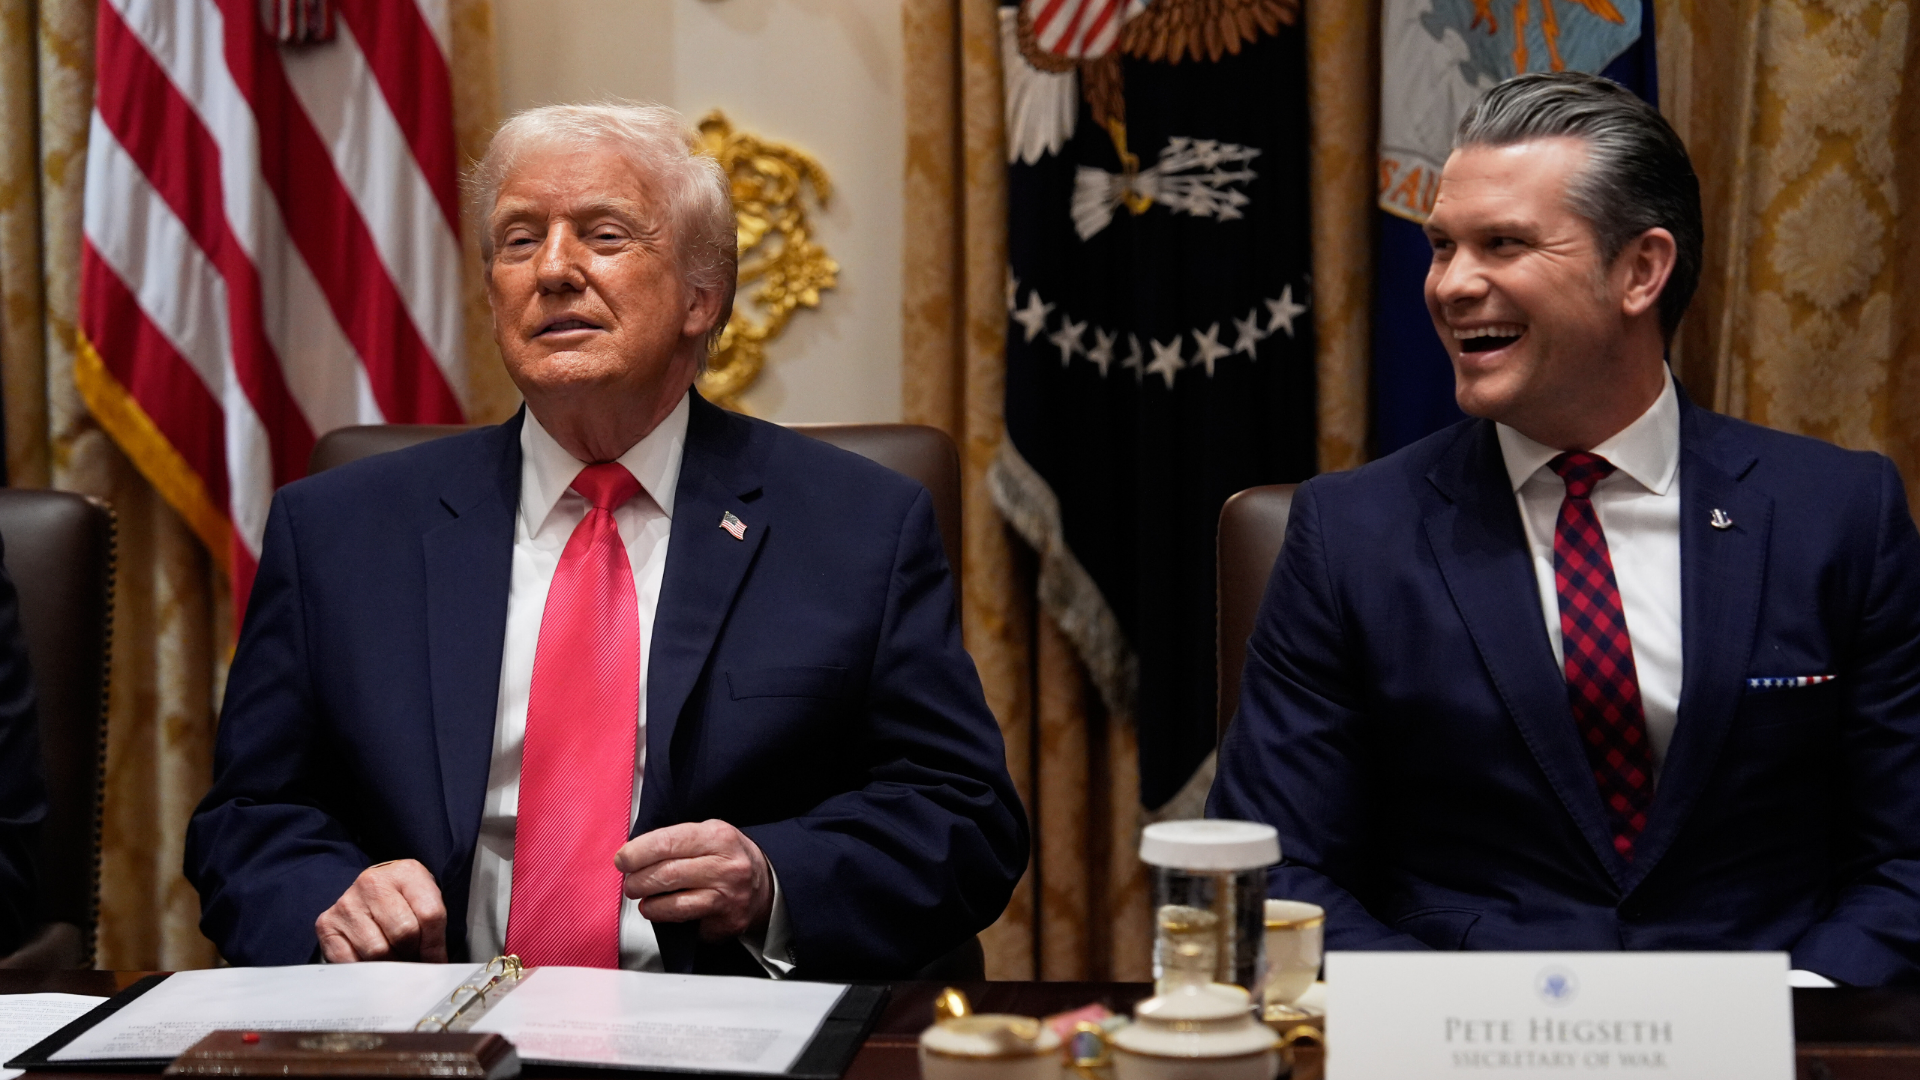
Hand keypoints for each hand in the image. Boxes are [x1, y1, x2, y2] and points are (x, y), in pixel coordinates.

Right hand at [315, 859, 447, 962]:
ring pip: (377, 951)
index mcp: (407, 872)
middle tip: (413, 958)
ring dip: (390, 964)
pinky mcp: (327, 924)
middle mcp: (372, 883)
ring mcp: (347, 903)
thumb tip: (437, 964)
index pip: (430, 915)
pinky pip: (350, 961)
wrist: (370, 890)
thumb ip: (434, 925)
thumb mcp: (426, 900)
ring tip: (395, 959)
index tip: (436, 961)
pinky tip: (373, 963)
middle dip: (412, 954)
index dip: (436, 945)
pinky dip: (365, 970)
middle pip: (403, 934)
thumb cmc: (403, 900)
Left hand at [616, 820, 773, 941]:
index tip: (622, 860)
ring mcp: (728, 896)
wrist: (765, 884)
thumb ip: (674, 841)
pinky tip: (660, 911)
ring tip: (642, 899)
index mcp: (718, 836)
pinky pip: (686, 922)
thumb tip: (632, 854)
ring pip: (675, 903)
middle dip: (638, 880)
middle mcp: (726, 866)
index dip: (638, 852)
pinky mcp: (726, 921)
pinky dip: (665, 917)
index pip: (668, 842)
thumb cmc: (726, 858)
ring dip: (649, 904)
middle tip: (630, 882)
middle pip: (667, 873)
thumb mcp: (708, 835)